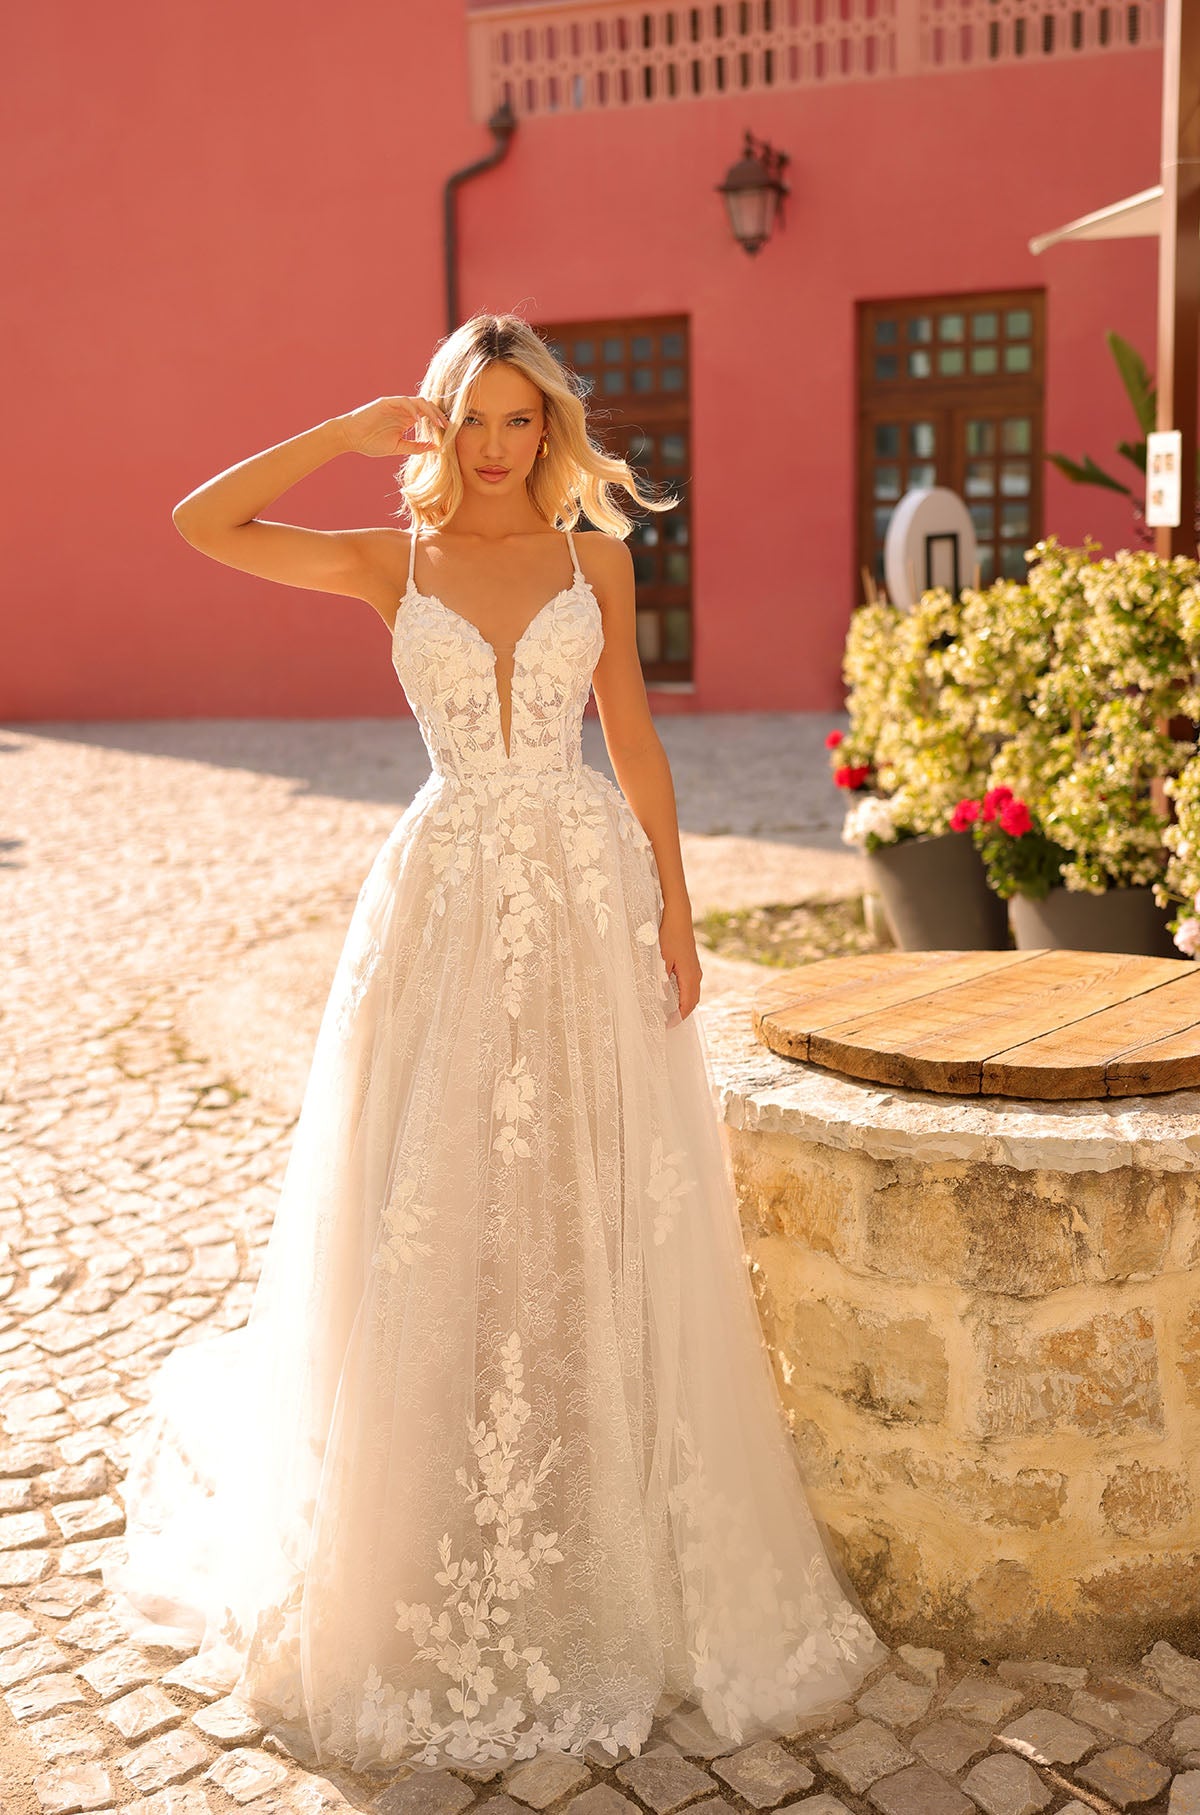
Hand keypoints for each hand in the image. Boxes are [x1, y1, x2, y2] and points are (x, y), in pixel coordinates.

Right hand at [335, 395, 450, 459]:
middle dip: (439, 415)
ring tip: (437, 424)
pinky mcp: (387, 402)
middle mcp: (403, 410)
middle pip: (427, 406)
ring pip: (418, 402)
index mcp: (407, 419)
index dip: (439, 422)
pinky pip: (404, 402)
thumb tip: (435, 447)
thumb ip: (416, 447)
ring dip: (430, 412)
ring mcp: (395, 405)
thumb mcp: (398, 447)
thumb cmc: (370, 443)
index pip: (428, 415)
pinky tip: (418, 421)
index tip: (449, 433)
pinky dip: (413, 410)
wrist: (349, 437)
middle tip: (448, 427)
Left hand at [659, 900, 702, 1020]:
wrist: (678, 916)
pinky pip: (688, 985)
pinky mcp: (691, 964)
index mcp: (690, 977)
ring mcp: (695, 969)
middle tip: (665, 1023)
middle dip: (680, 1014)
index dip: (677, 1018)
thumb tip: (657, 998)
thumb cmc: (668, 936)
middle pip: (691, 1002)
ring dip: (681, 1004)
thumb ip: (659, 980)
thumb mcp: (660, 959)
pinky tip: (668, 994)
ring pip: (691, 993)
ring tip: (666, 1012)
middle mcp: (696, 975)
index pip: (687, 1005)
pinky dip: (681, 994)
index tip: (666, 1026)